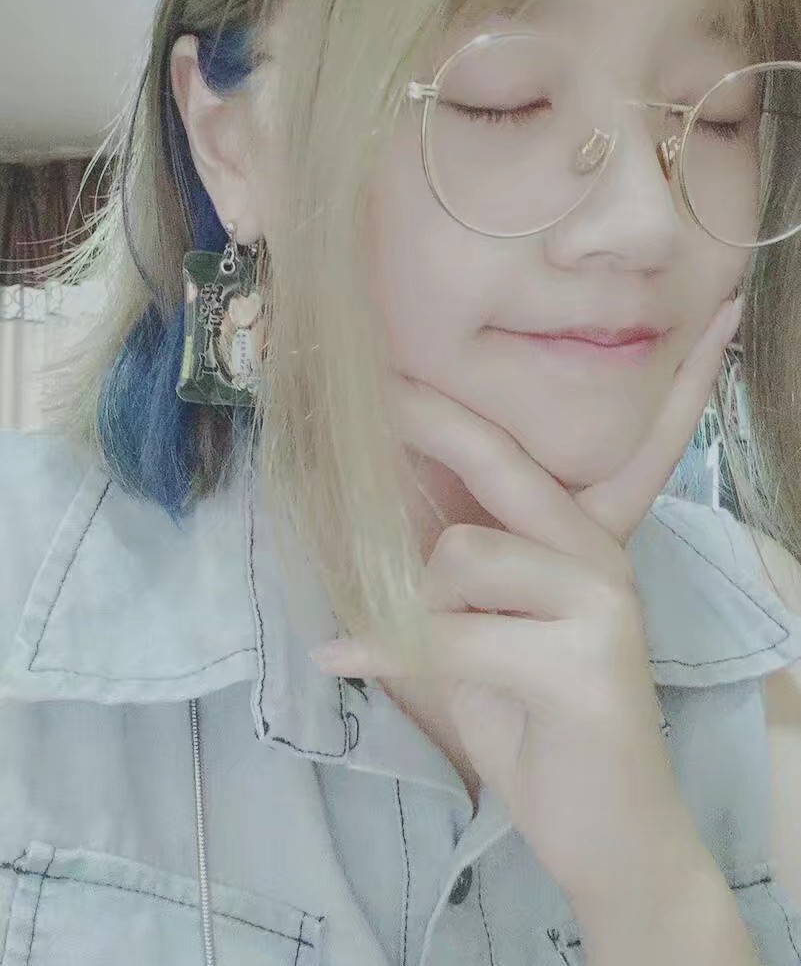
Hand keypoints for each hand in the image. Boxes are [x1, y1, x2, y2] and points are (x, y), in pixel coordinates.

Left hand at [311, 297, 742, 911]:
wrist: (608, 831)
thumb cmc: (536, 718)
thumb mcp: (491, 628)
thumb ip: (454, 567)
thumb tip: (365, 501)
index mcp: (583, 535)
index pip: (545, 446)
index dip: (490, 396)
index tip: (457, 348)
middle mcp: (599, 552)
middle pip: (497, 461)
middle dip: (426, 420)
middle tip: (364, 391)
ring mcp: (600, 603)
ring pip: (458, 557)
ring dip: (417, 605)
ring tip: (423, 648)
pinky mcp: (580, 664)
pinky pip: (450, 637)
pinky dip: (382, 650)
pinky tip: (339, 656)